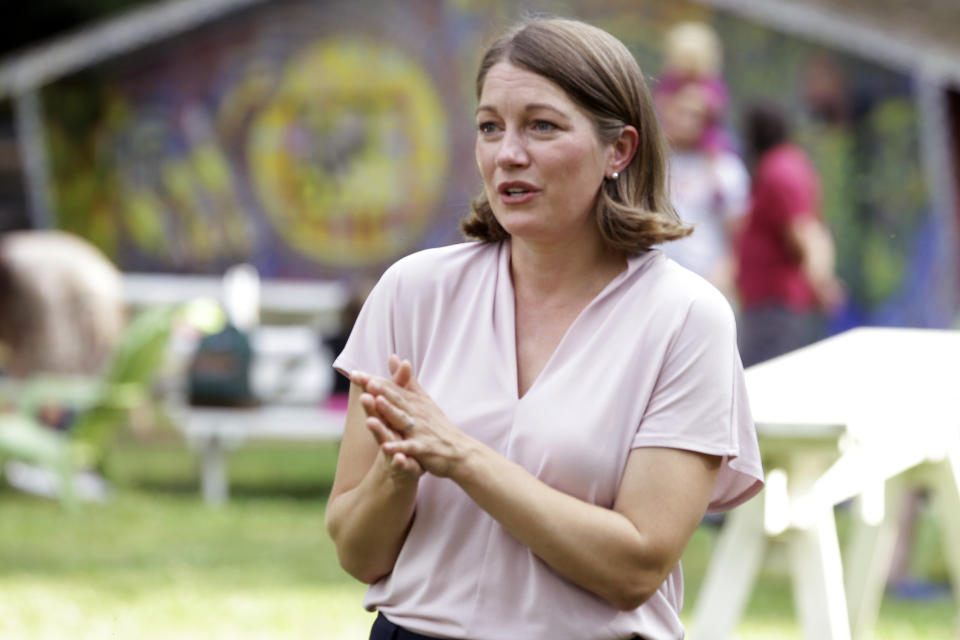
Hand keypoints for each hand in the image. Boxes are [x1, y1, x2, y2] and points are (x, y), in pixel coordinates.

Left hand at [351, 355, 471, 478]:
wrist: (459, 451)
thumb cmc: (438, 425)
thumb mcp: (423, 400)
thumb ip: (406, 380)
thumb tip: (393, 357)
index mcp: (413, 402)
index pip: (391, 388)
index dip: (373, 381)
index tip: (355, 374)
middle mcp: (416, 413)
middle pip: (396, 400)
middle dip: (381, 390)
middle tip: (366, 381)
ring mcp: (420, 431)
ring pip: (402, 420)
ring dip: (390, 411)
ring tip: (377, 402)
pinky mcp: (423, 449)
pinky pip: (409, 448)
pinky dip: (398, 448)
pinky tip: (385, 447)